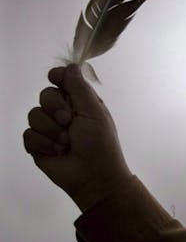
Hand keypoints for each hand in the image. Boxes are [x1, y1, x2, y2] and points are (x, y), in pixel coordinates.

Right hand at [23, 64, 131, 211]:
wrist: (92, 176)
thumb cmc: (100, 143)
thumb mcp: (94, 112)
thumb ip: (80, 89)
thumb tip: (70, 65)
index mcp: (80, 102)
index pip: (62, 81)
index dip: (57, 77)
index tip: (56, 78)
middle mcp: (63, 112)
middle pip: (45, 95)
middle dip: (55, 107)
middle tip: (69, 121)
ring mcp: (49, 128)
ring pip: (33, 114)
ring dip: (51, 130)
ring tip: (67, 142)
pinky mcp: (37, 145)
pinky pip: (28, 135)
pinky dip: (43, 143)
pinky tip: (57, 152)